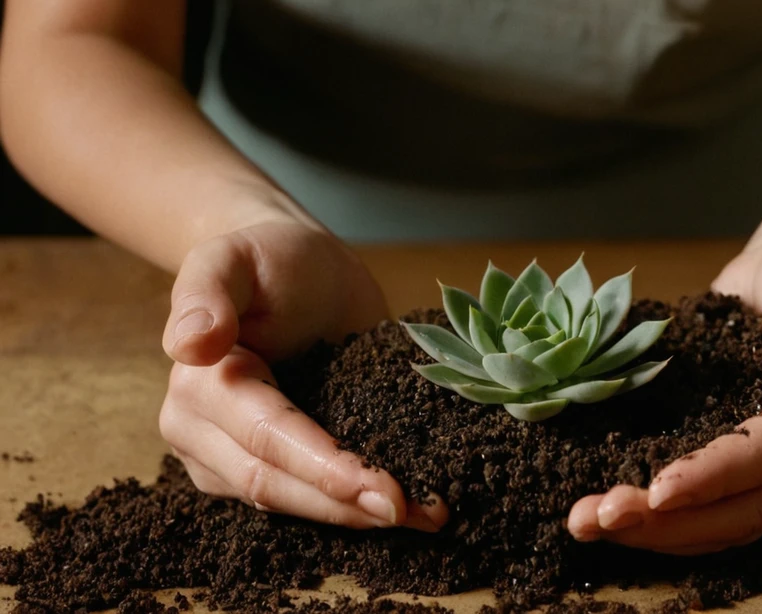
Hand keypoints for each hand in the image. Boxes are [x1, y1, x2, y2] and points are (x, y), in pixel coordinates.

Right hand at [158, 221, 446, 531]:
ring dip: (356, 517)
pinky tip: (409, 509)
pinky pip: (306, 497)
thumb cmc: (270, 258)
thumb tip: (189, 344)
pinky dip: (354, 506)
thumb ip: (208, 290)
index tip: (385, 490)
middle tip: (420, 513)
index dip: (324, 468)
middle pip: (277, 485)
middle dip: (346, 505)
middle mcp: (202, 434)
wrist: (295, 272)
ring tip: (427, 517)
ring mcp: (228, 460)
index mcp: (200, 386)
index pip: (267, 439)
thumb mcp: (236, 255)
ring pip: (291, 504)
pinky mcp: (264, 468)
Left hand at [566, 224, 761, 552]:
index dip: (713, 479)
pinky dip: (654, 513)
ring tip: (585, 522)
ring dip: (652, 530)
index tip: (656, 491)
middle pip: (741, 511)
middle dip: (667, 523)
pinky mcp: (738, 457)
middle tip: (594, 519)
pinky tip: (604, 510)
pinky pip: (700, 502)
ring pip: (717, 521)